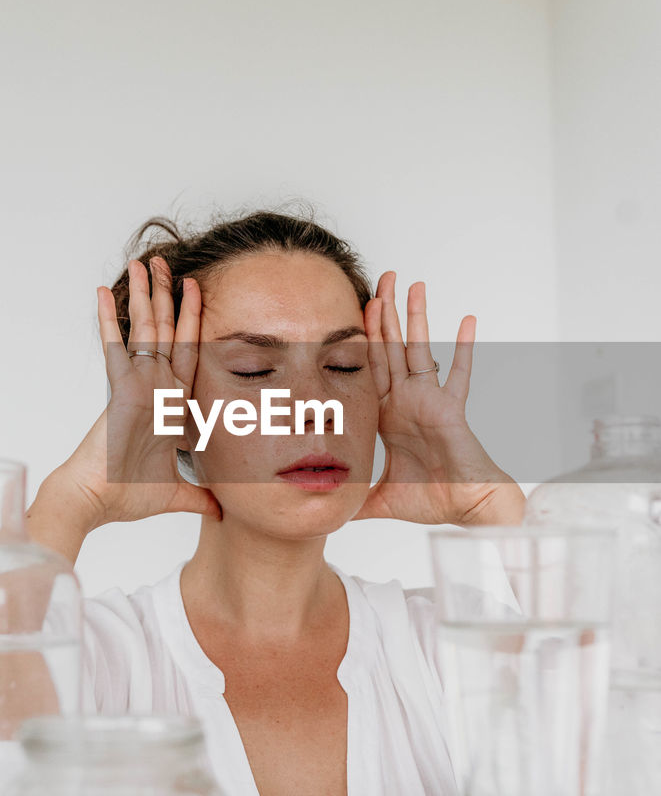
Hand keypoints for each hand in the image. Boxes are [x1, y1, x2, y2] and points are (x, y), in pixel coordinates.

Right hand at [55, 256, 221, 527]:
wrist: (97, 501)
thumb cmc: (126, 496)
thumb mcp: (176, 494)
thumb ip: (199, 497)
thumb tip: (222, 511)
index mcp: (169, 405)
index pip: (188, 354)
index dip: (194, 323)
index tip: (197, 291)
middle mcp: (154, 388)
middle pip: (166, 332)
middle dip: (167, 297)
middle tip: (165, 262)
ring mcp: (137, 385)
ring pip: (146, 331)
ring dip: (146, 296)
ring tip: (143, 263)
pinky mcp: (119, 389)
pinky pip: (114, 348)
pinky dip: (107, 321)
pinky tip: (101, 293)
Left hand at [350, 272, 523, 526]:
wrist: (467, 508)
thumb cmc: (435, 499)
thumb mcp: (382, 499)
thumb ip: (356, 501)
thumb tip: (328, 515)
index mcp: (388, 416)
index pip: (368, 370)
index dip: (359, 341)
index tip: (351, 313)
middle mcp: (407, 402)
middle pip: (390, 349)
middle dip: (384, 315)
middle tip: (381, 280)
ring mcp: (430, 402)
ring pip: (419, 351)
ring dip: (415, 318)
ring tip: (413, 285)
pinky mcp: (452, 409)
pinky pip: (459, 374)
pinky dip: (464, 348)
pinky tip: (466, 319)